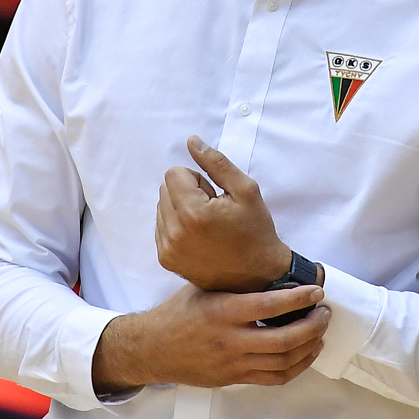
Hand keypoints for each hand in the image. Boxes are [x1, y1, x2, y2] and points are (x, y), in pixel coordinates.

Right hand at [93, 283, 328, 393]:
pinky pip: (274, 378)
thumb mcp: (203, 289)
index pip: (269, 305)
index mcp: (222, 311)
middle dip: (313, 326)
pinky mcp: (235, 379)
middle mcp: (230, 339)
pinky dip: (297, 367)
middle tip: (324, 313)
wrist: (154, 348)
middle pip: (284, 339)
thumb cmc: (179, 311)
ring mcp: (233, 363)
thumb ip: (235, 286)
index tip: (317, 291)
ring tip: (320, 332)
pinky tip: (306, 353)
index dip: (299, 299)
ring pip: (283, 362)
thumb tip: (273, 274)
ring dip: (309, 347)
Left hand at [156, 136, 290, 292]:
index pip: (173, 173)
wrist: (258, 276)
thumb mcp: (245, 190)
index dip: (197, 179)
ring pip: (161, 206)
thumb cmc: (255, 231)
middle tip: (213, 210)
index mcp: (193, 213)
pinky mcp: (166, 260)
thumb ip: (216, 162)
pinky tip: (199, 237)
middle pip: (164, 188)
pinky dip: (176, 226)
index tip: (215, 196)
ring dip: (180, 208)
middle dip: (187, 192)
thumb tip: (191, 141)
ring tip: (207, 225)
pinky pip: (161, 226)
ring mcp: (168, 249)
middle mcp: (175, 233)